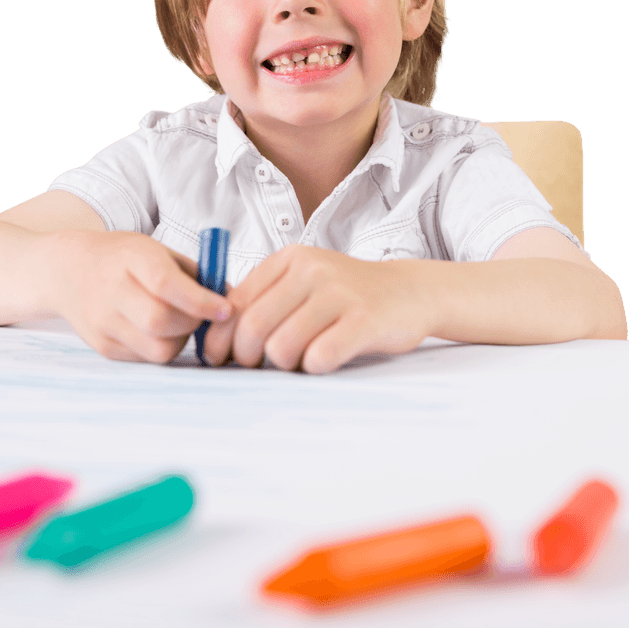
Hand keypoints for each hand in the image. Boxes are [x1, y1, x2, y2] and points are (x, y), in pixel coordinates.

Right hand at [44, 231, 231, 362]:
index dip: (201, 301)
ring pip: (158, 349)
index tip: (226, 309)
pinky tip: (157, 331)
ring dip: (180, 340)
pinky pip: (146, 358)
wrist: (68, 270)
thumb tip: (235, 301)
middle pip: (162, 322)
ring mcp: (103, 322)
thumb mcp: (157, 251)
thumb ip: (195, 275)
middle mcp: (112, 291)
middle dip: (193, 323)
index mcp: (132, 258)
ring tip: (178, 323)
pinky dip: (161, 347)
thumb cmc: (124, 259)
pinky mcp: (102, 346)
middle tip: (200, 315)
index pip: (166, 285)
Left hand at [203, 246, 433, 373]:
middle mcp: (312, 270)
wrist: (410, 292)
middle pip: (253, 327)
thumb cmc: (349, 296)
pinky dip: (315, 368)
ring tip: (299, 360)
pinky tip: (325, 360)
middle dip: (246, 357)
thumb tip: (218, 338)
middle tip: (256, 367)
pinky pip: (319, 358)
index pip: (236, 303)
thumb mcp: (305, 281)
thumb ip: (266, 299)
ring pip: (281, 347)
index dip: (220, 338)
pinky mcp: (363, 321)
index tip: (219, 358)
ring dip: (284, 366)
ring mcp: (339, 294)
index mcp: (290, 259)